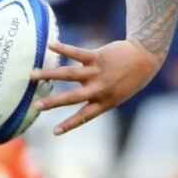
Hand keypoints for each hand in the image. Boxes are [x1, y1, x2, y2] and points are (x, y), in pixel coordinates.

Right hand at [30, 40, 163, 134]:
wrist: (145, 57)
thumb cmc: (130, 78)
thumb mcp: (117, 94)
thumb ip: (97, 97)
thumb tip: (71, 96)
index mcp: (105, 101)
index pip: (84, 116)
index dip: (70, 124)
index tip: (54, 132)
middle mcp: (99, 88)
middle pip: (72, 97)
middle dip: (53, 102)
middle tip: (35, 106)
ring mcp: (98, 72)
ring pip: (69, 74)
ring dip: (49, 74)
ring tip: (32, 74)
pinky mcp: (98, 57)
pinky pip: (77, 53)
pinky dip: (63, 48)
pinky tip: (50, 45)